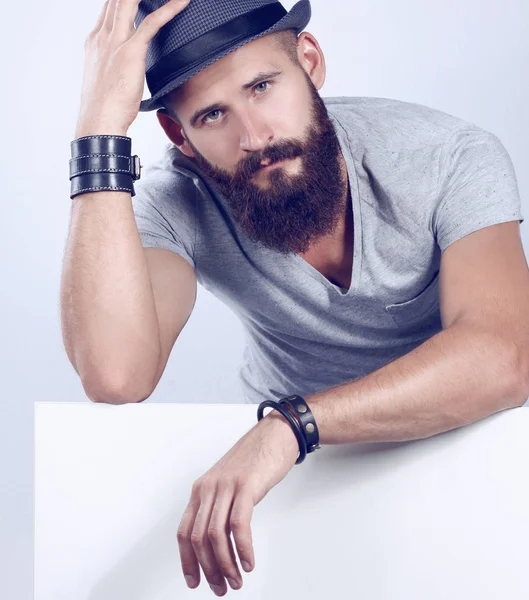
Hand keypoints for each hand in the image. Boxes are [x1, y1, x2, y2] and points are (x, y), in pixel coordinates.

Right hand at [76, 0, 190, 136]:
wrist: (98, 120)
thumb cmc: (105, 107)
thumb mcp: (107, 79)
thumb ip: (117, 66)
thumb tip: (129, 69)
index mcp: (96, 41)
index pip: (109, 7)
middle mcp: (103, 36)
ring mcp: (115, 41)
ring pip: (128, 0)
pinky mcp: (131, 51)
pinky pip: (151, 23)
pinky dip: (169, 9)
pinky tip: (182, 1)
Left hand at [177, 411, 299, 595]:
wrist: (275, 434)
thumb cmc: (255, 460)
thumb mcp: (228, 483)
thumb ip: (219, 506)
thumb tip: (217, 540)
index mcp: (202, 489)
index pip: (184, 531)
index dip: (187, 561)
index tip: (195, 581)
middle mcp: (209, 488)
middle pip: (198, 538)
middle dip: (209, 569)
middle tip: (222, 587)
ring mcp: (227, 486)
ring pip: (215, 535)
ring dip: (226, 564)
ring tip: (237, 580)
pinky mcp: (246, 486)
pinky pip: (238, 524)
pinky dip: (242, 548)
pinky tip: (248, 561)